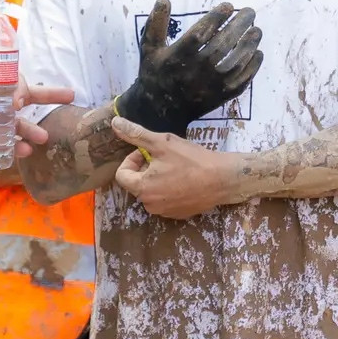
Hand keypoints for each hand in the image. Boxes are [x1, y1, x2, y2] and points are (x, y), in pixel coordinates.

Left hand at [0, 82, 74, 156]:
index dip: (19, 87)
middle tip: (69, 97)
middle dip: (47, 95)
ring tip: (43, 138)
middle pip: (25, 94)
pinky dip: (17, 146)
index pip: (10, 79)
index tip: (17, 102)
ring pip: (19, 122)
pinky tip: (24, 152)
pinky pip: (7, 142)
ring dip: (33, 128)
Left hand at [109, 117, 236, 218]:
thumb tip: (114, 123)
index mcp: (142, 188)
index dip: (132, 160)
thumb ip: (136, 134)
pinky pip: (165, 200)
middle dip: (145, 169)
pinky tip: (185, 179)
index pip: (122, 175)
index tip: (147, 152)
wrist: (223, 179)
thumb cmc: (191, 160)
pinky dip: (169, 190)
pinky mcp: (178, 215)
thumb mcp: (162, 143)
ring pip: (151, 192)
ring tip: (175, 168)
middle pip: (136, 183)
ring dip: (157, 179)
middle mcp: (149, 205)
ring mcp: (164, 212)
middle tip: (164, 158)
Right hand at [114, 0, 262, 137]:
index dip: (216, 18)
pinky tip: (257, 53)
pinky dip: (252, 67)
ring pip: (235, 62)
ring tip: (257, 30)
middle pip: (222, 45)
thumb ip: (156, 23)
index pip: (201, 33)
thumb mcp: (149, 48)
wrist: (160, 110)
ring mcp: (210, 85)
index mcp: (178, 56)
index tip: (229, 6)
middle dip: (239, 26)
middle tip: (250, 12)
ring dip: (249, 45)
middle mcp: (196, 70)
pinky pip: (241, 80)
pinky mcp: (220, 96)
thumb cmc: (155, 73)